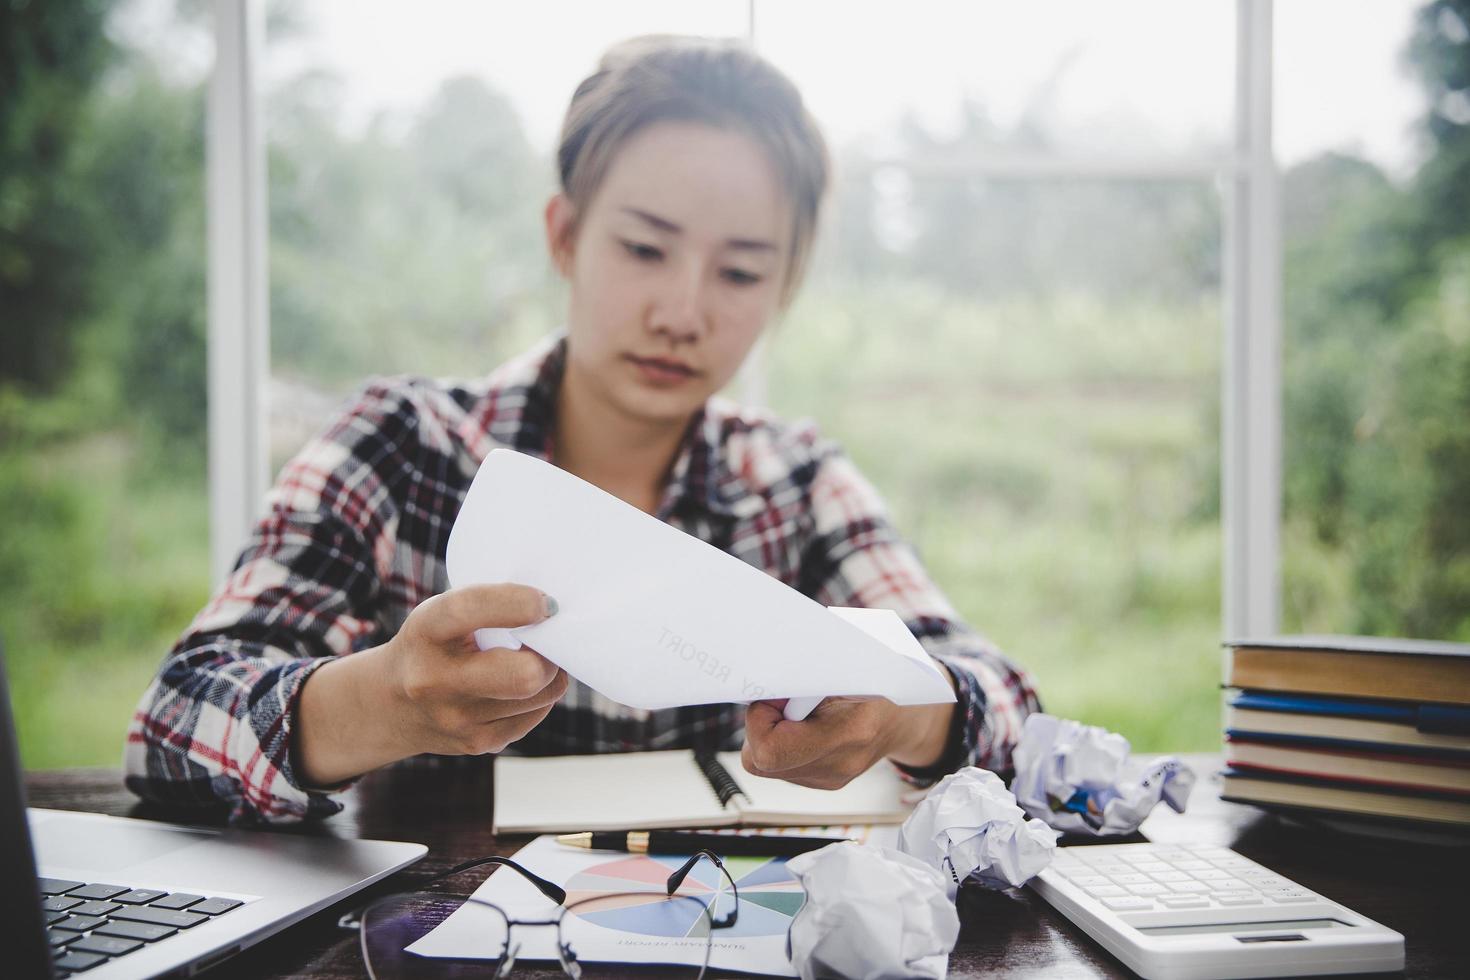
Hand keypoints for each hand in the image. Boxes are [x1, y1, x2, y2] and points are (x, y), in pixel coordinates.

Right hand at [378, 583, 568, 756]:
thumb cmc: (431, 645)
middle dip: (550, 655)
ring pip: (542, 694)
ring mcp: (457, 719)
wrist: (389, 705)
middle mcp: (435, 680)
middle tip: (549, 641)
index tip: (547, 603)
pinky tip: (519, 683)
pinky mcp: (477, 743)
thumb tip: (553, 609)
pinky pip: (537, 714)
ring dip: (551, 673)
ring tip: (534, 658)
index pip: (469, 610)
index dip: (518, 603)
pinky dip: (540, 695)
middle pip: (525, 675)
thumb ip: (487, 608)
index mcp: (425, 632)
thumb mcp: (440, 614)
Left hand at [741, 691, 955, 790]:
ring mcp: (829, 779)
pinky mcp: (824, 782)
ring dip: (770, 735)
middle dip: (759, 728)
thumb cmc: (874, 683)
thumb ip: (806, 674)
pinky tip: (804, 727)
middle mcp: (837, 765)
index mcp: (848, 734)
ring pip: (764, 765)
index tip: (776, 697)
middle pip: (758, 761)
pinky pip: (781, 766)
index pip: (769, 750)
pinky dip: (782, 743)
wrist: (904, 717)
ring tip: (797, 713)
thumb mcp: (845, 668)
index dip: (760, 721)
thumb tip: (763, 677)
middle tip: (781, 703)